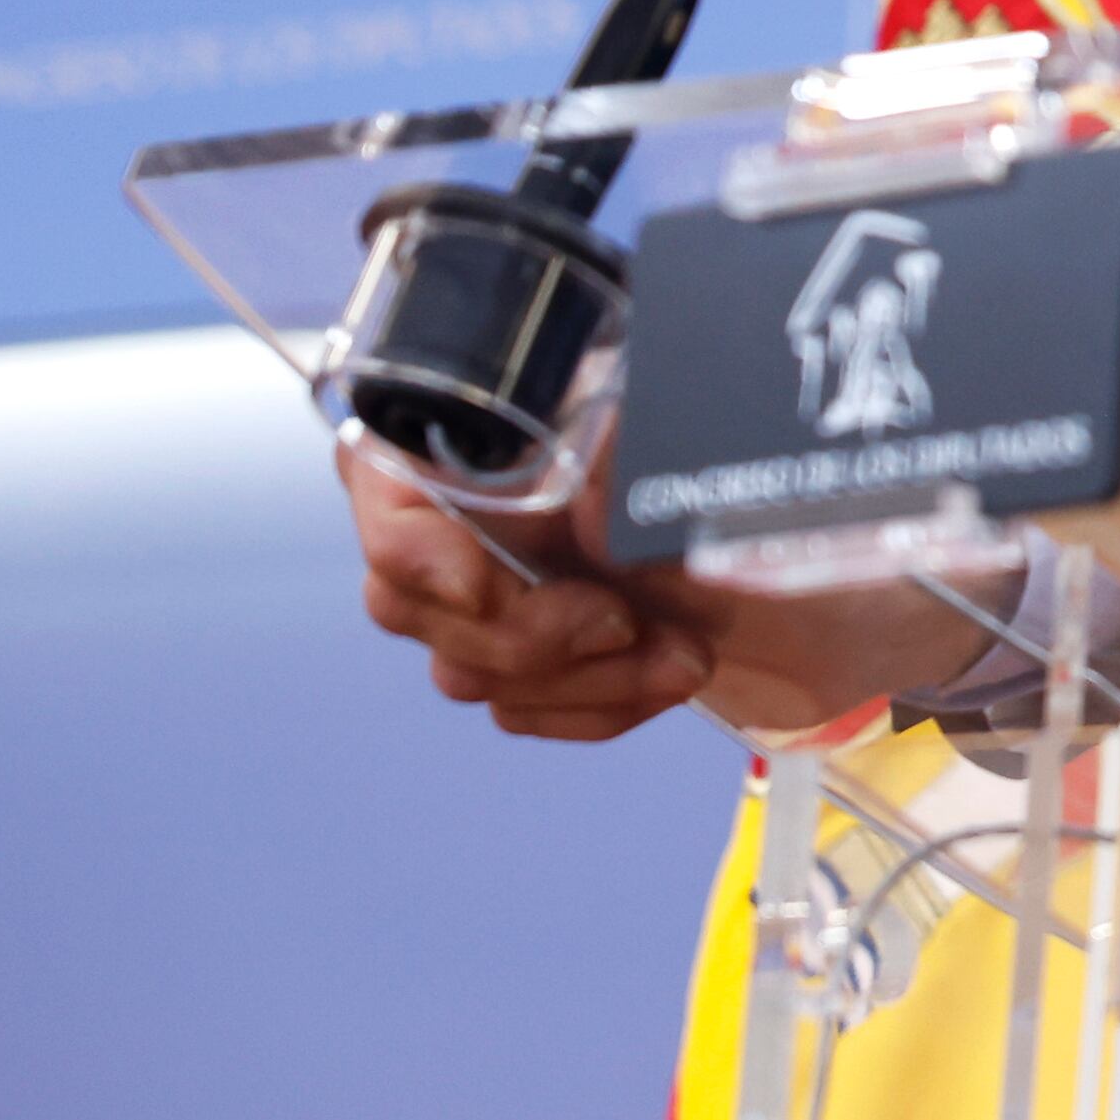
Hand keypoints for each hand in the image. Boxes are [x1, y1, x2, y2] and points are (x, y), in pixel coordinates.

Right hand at [347, 444, 712, 740]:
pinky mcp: (504, 660)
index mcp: (442, 443)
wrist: (734, 492)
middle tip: (628, 624)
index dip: (420, 554)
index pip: (386, 501)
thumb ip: (616, 449)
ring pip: (474, 673)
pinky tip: (662, 680)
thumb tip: (589, 508)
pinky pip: (523, 708)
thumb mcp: (660, 411)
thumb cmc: (679, 424)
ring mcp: (459, 603)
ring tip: (685, 657)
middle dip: (531, 633)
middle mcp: (433, 525)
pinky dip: (598, 705)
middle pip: (417, 609)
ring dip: (587, 678)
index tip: (479, 587)